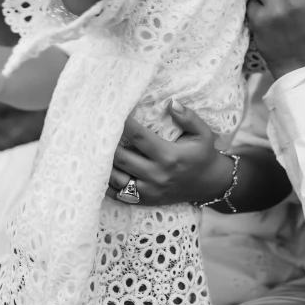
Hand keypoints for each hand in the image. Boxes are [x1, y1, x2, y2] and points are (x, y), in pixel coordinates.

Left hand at [106, 101, 231, 205]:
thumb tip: (171, 103)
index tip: (114, 112)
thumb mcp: (202, 134)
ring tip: (96, 148)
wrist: (209, 184)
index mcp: (169, 156)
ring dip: (104, 163)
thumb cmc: (203, 155)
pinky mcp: (145, 201)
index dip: (123, 123)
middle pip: (121, 157)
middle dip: (107, 143)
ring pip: (116, 177)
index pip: (138, 136)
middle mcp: (157, 174)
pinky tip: (100, 170)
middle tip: (99, 130)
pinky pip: (118, 194)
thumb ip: (188, 118)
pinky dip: (106, 183)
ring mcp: (149, 190)